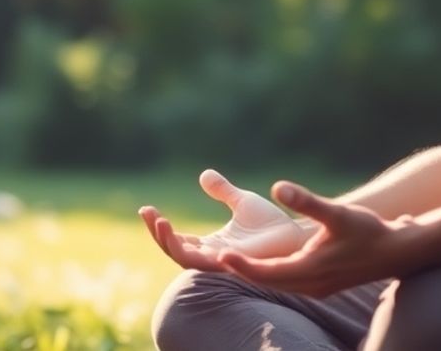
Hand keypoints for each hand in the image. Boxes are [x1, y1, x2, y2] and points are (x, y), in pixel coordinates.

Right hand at [139, 169, 309, 271]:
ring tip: (159, 222)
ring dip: (168, 242)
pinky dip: (191, 252)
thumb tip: (204, 175)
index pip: (178, 239)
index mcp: (211, 244)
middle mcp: (212, 255)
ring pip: (184, 259)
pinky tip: (181, 236)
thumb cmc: (271, 224)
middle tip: (147, 214)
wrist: (294, 234)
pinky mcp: (231, 264)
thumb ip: (222, 191)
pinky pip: (205, 263)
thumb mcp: (241, 200)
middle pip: (174, 250)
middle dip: (157, 234)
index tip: (146, 208)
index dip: (159, 226)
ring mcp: (220, 262)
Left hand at [216, 180, 428, 296]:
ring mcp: (315, 288)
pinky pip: (285, 283)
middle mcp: (310, 285)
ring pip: (274, 284)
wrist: (398, 253)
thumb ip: (307, 201)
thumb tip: (279, 186)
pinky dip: (267, 274)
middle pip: (264, 282)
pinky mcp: (320, 285)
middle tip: (209, 257)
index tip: (219, 255)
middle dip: (238, 271)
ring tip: (226, 259)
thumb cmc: (369, 231)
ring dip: (251, 273)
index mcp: (310, 271)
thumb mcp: (337, 213)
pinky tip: (258, 263)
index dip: (241, 266)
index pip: (266, 273)